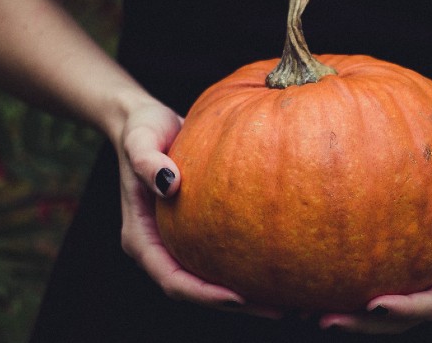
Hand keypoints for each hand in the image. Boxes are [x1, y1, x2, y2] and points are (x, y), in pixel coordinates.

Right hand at [113, 102, 282, 319]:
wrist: (147, 122)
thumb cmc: (142, 129)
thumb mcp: (140, 139)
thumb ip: (147, 161)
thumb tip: (170, 184)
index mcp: (141, 239)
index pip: (172, 280)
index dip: (203, 294)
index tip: (238, 297)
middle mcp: (161, 248)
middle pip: (197, 290)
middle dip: (236, 305)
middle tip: (280, 310)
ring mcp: (179, 243)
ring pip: (213, 280)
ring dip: (248, 294)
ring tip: (291, 299)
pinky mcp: (198, 233)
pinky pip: (224, 257)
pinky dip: (250, 266)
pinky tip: (284, 265)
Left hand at [317, 151, 431, 333]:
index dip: (407, 310)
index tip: (375, 305)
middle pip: (402, 320)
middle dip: (365, 325)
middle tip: (326, 320)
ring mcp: (418, 282)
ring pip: (381, 313)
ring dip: (347, 316)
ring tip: (305, 311)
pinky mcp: (399, 272)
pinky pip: (369, 285)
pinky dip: (341, 289)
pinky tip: (307, 283)